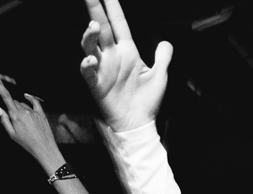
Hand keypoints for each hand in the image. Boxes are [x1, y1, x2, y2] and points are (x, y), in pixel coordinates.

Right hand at [0, 72, 63, 170]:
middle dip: (12, 108)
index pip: (5, 97)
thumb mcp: (12, 135)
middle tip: (15, 122)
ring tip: (25, 124)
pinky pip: (34, 101)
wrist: (44, 149)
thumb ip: (5, 121)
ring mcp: (33, 111)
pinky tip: (26, 96)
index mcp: (16, 116)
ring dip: (20, 109)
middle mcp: (24, 111)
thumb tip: (0, 109)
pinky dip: (29, 98)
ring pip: (23, 104)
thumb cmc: (27, 144)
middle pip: (14, 103)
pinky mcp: (41, 113)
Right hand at [79, 0, 171, 132]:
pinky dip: (87, 66)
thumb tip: (166, 42)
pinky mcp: (97, 86)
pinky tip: (90, 60)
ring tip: (94, 26)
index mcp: (127, 51)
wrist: (139, 124)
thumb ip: (163, 57)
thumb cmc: (147, 101)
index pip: (119, 23)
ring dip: (90, 36)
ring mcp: (103, 70)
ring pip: (91, 47)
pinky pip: (88, 73)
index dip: (113, 7)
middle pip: (102, 28)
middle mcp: (113, 57)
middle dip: (95, 10)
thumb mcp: (160, 75)